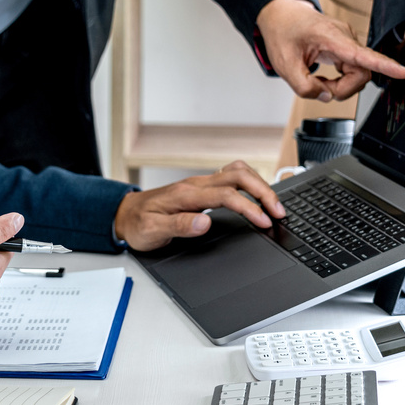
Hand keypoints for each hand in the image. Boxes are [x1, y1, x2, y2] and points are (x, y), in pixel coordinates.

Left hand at [114, 160, 285, 251]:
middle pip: (239, 176)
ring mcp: (200, 184)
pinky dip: (249, 184)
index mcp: (186, 195)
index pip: (227, 195)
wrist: (125, 215)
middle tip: (279, 212)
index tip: (264, 222)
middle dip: (263, 192)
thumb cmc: (138, 224)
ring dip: (259, 185)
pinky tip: (257, 196)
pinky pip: (231, 177)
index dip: (249, 208)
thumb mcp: (153, 231)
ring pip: (238, 172)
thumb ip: (179, 226)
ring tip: (274, 204)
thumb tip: (205, 222)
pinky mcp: (202, 188)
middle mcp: (196, 185)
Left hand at [256, 0, 404, 102]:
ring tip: (318, 80)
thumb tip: (326, 96)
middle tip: (319, 88)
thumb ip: (304, 87)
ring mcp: (348, 43)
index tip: (402, 72)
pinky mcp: (347, 49)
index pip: (362, 54)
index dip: (384, 65)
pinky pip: (352, 72)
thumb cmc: (283, 33)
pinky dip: (338, 81)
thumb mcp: (284, 65)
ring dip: (339, 86)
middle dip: (343, 89)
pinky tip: (324, 77)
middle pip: (361, 74)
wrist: (282, 15)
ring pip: (358, 75)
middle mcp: (345, 38)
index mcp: (331, 37)